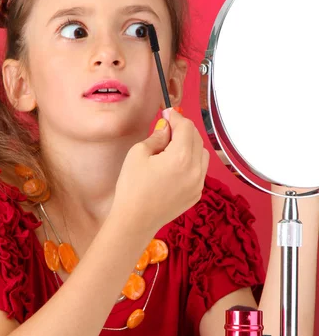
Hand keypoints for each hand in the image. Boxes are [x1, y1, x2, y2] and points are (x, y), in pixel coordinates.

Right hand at [112, 109, 209, 233]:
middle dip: (184, 130)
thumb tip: (166, 128)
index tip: (167, 113)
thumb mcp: (138, 154)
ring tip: (172, 148)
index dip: (176, 117)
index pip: (186, 127)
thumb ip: (157, 137)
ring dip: (190, 145)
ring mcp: (198, 184)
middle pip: (197, 138)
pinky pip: (200, 171)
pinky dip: (191, 162)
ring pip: (202, 154)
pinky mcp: (196, 194)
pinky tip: (174, 166)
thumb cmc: (132, 188)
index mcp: (181, 157)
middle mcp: (195, 169)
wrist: (135, 221)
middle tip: (167, 129)